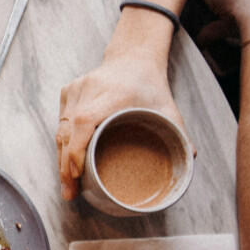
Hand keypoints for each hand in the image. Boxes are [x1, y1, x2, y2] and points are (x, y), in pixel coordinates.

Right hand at [56, 50, 184, 200]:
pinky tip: (66, 165)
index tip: (77, 173)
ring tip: (67, 185)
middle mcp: (90, 88)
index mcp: (114, 92)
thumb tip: (189, 160)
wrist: (133, 58)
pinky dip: (63, 146)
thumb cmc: (150, 87)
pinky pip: (61, 124)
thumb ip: (179, 133)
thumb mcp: (168, 109)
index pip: (85, 120)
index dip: (76, 149)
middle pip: (68, 131)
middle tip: (70, 191)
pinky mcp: (67, 92)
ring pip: (61, 130)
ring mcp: (76, 89)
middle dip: (66, 165)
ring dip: (61, 159)